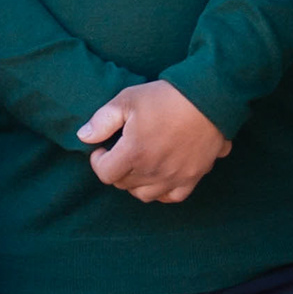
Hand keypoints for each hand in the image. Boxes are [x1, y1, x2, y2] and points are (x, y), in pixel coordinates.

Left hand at [77, 80, 230, 202]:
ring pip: (145, 195)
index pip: (105, 173)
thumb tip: (84, 137)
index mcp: (133, 153)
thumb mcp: (127, 100)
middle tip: (120, 153)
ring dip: (136, 183)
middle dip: (116, 169)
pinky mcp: (193, 176)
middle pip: (123, 184)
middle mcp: (152, 171)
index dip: (98, 161)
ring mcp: (174, 177)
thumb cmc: (165, 97)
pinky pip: (173, 197)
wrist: (209, 98)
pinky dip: (163, 192)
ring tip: (138, 165)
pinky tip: (160, 178)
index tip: (102, 148)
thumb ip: (102, 121)